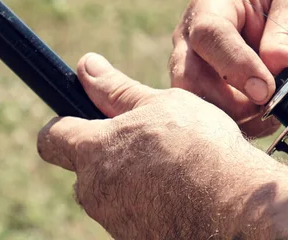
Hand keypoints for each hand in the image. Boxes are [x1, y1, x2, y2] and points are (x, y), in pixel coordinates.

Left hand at [37, 53, 280, 238]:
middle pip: (85, 167)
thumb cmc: (200, 146)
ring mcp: (114, 220)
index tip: (84, 118)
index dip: (65, 124)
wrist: (236, 205)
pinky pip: (133, 212)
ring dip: (132, 177)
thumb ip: (117, 90)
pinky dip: (149, 200)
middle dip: (109, 153)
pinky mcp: (135, 238)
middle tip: (149, 141)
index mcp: (94, 150)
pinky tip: (181, 190)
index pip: (51, 137)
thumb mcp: (161, 104)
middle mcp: (95, 191)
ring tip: (173, 166)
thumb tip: (86, 65)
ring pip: (112, 190)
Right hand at [170, 0, 287, 136]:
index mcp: (211, 1)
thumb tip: (277, 69)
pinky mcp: (202, 88)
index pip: (209, 34)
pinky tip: (266, 120)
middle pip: (188, 75)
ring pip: (194, 101)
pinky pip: (210, 115)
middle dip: (226, 101)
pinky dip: (238, 124)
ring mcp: (191, 63)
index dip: (235, 66)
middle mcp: (190, 34)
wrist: (286, 8)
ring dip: (233, 117)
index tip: (266, 90)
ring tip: (272, 114)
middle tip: (268, 107)